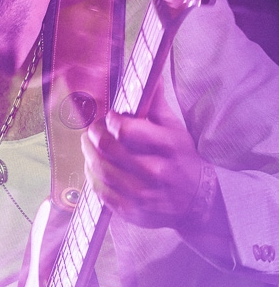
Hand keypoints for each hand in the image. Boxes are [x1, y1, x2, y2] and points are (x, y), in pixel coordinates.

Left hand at [81, 80, 202, 229]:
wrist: (197, 201)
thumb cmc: (182, 159)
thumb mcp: (176, 129)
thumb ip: (158, 103)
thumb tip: (151, 75)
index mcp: (168, 147)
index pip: (127, 130)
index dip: (111, 120)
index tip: (110, 117)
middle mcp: (156, 172)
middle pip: (109, 150)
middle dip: (94, 135)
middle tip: (93, 130)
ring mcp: (143, 195)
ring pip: (101, 171)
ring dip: (89, 154)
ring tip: (89, 145)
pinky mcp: (132, 211)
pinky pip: (101, 192)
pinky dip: (92, 176)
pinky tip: (94, 166)